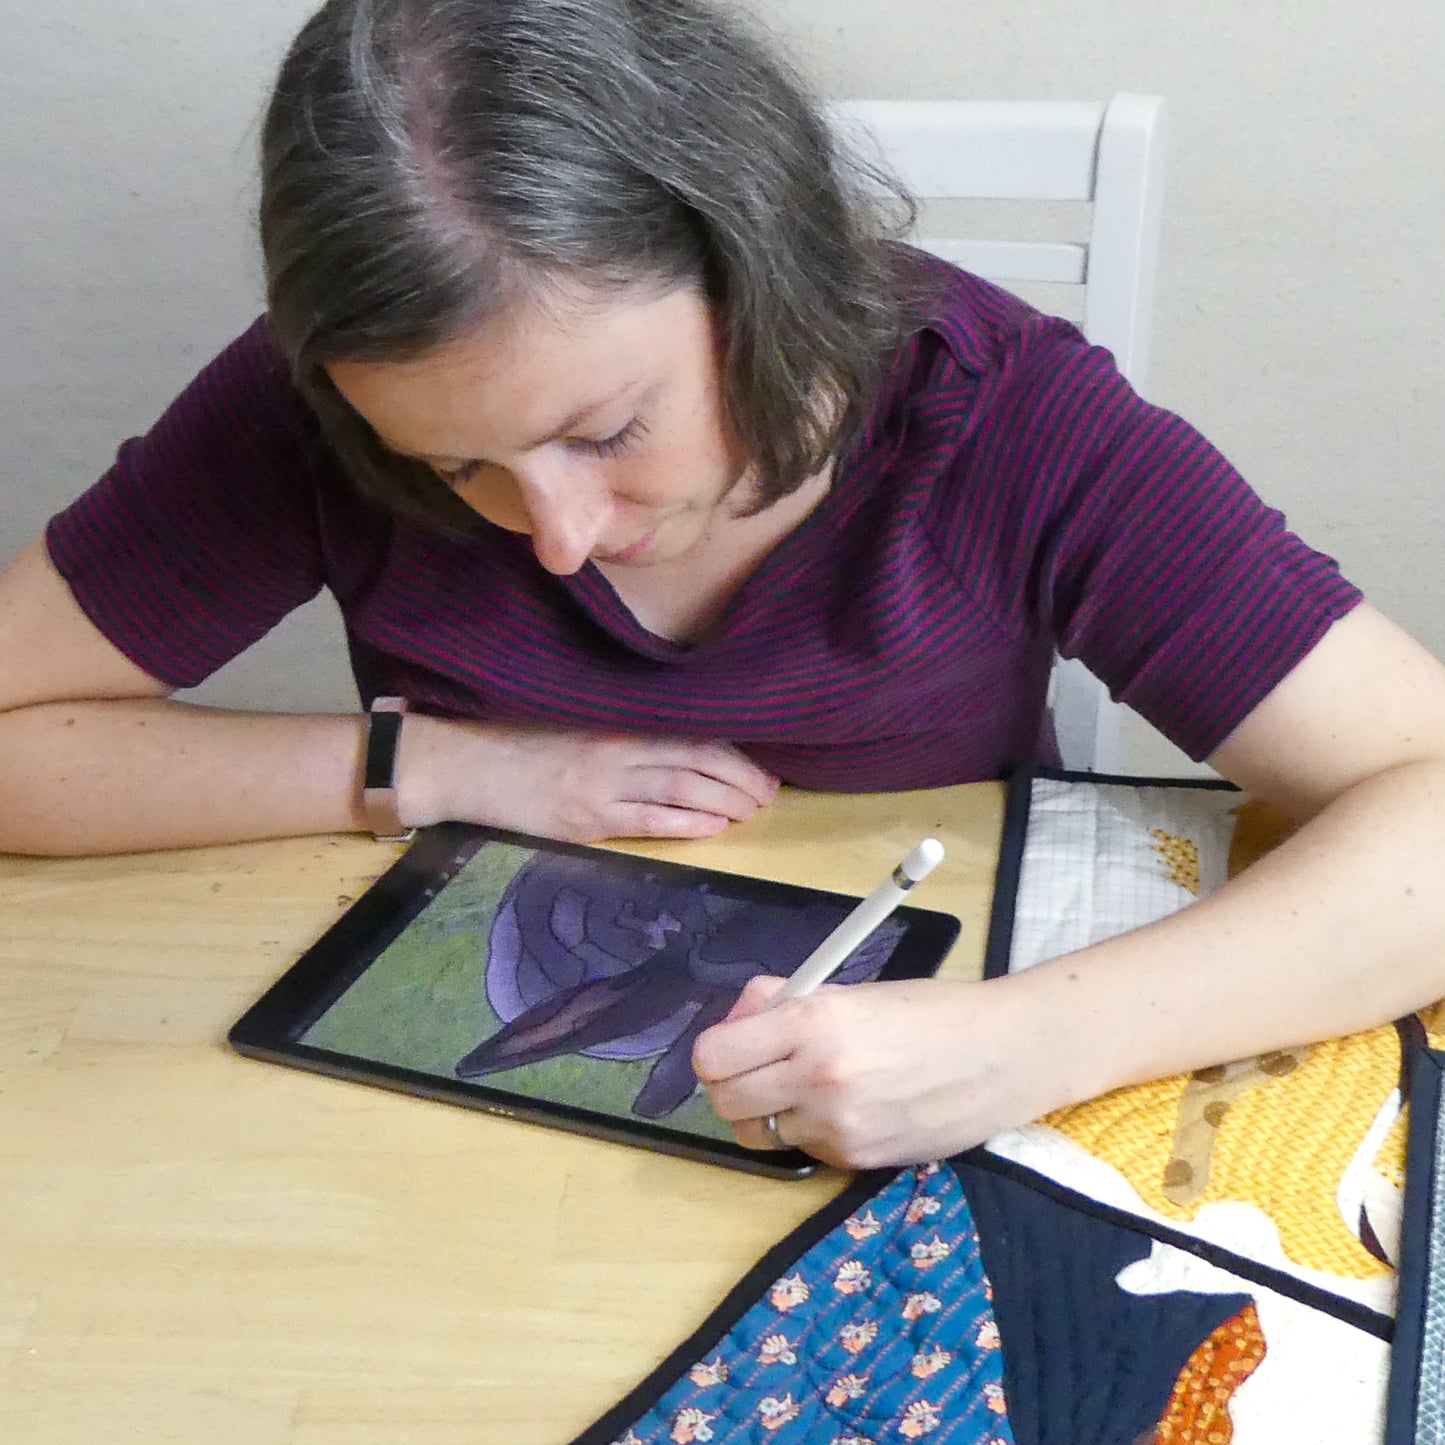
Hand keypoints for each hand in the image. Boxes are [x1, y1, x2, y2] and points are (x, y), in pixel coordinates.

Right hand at [401, 718, 778, 840]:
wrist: (457, 760)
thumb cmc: (512, 733)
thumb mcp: (572, 716)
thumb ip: (621, 726)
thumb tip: (675, 739)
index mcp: (616, 718)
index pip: (693, 731)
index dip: (735, 750)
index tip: (761, 763)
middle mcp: (617, 748)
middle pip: (700, 760)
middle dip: (743, 779)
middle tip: (769, 793)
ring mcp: (603, 786)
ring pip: (683, 791)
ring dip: (727, 802)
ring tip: (753, 811)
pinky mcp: (585, 820)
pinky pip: (650, 822)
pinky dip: (688, 823)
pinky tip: (714, 827)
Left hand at [692, 971, 1082, 1169]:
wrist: (1001, 1055)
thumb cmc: (926, 1011)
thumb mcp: (848, 989)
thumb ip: (782, 1004)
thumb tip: (735, 1023)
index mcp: (812, 1021)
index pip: (714, 1056)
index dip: (716, 1051)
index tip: (731, 1046)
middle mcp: (818, 1077)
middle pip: (724, 1102)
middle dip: (731, 1085)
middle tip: (757, 1069)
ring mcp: (838, 1126)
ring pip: (758, 1133)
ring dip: (766, 1113)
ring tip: (802, 1089)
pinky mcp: (858, 1159)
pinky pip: (804, 1149)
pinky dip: (810, 1131)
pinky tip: (846, 1108)